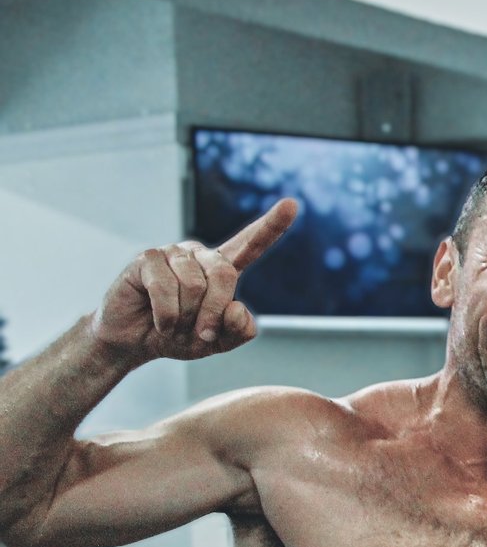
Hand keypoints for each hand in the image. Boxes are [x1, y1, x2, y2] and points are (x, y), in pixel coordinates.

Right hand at [90, 199, 298, 367]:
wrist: (134, 342)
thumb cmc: (178, 336)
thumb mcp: (218, 342)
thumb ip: (239, 331)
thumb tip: (238, 308)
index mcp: (222, 270)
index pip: (251, 245)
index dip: (272, 226)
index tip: (292, 204)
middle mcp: (200, 256)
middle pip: (225, 275)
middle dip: (214, 312)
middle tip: (201, 334)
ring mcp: (173, 253)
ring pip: (194, 286)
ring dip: (185, 317)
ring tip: (173, 323)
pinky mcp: (147, 259)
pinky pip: (165, 290)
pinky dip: (166, 317)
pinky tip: (158, 320)